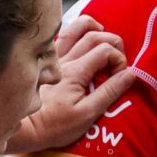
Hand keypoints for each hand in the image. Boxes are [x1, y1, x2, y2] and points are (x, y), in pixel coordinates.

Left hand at [6, 16, 132, 155]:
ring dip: (93, 28)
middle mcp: (65, 59)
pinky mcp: (47, 60)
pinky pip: (62, 35)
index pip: (105, 50)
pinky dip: (76, 31)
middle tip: (118, 61)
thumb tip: (130, 75)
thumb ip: (109, 92)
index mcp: (76, 72)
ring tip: (103, 39)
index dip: (120, 60)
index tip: (121, 77)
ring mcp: (54, 57)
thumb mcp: (88, 114)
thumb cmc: (56, 125)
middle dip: (113, 43)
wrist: (26, 127)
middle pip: (94, 35)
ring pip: (75, 28)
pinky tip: (82, 41)